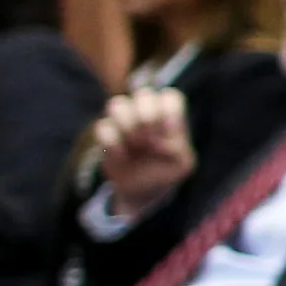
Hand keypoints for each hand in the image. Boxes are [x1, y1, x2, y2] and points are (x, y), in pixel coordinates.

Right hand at [95, 86, 196, 217]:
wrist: (142, 192)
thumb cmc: (166, 172)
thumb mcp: (183, 165)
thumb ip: (179, 149)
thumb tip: (159, 142)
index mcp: (169, 117)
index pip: (170, 97)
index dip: (169, 111)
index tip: (171, 132)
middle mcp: (146, 114)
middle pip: (144, 93)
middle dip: (147, 114)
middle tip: (150, 138)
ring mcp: (124, 123)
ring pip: (117, 103)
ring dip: (127, 124)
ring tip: (136, 144)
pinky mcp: (107, 136)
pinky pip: (103, 126)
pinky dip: (113, 143)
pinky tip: (122, 157)